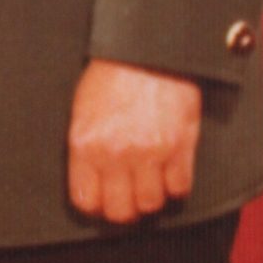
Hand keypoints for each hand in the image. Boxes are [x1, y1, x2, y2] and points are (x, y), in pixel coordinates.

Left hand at [68, 59, 201, 224]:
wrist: (149, 49)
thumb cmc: (114, 74)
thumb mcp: (83, 109)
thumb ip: (85, 147)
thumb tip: (90, 180)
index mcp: (85, 144)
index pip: (86, 201)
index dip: (96, 207)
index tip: (104, 202)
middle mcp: (115, 153)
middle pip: (120, 212)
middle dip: (125, 210)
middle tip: (130, 199)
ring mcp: (149, 152)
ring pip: (151, 204)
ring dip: (152, 198)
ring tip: (152, 184)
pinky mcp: (179, 147)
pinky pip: (179, 188)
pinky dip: (177, 187)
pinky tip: (171, 174)